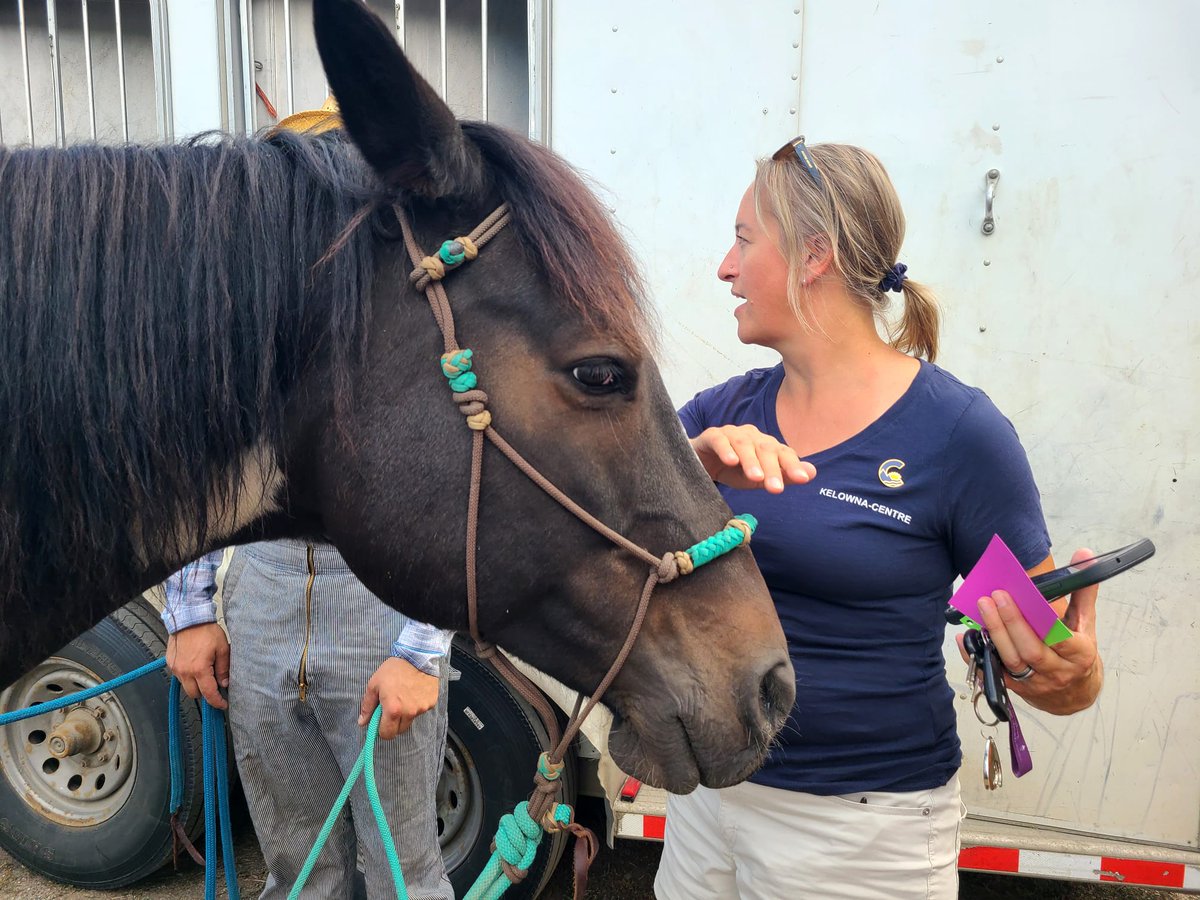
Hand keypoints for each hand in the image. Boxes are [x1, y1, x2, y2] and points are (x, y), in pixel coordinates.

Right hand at [166, 623, 229, 708]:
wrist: (189, 618)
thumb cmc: (207, 631)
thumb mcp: (222, 648)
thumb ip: (223, 668)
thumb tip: (224, 683)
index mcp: (199, 669)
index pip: (208, 694)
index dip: (217, 702)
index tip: (223, 704)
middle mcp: (184, 672)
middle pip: (194, 694)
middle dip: (205, 694)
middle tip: (215, 686)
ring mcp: (175, 668)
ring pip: (185, 686)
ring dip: (195, 685)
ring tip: (205, 673)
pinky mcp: (170, 663)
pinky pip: (179, 676)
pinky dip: (187, 676)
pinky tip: (195, 666)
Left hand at [358, 657, 440, 740]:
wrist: (418, 656)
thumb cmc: (394, 669)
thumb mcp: (374, 685)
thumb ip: (367, 706)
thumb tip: (362, 722)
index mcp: (393, 710)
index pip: (387, 734)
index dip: (382, 730)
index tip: (381, 722)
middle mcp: (409, 713)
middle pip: (400, 730)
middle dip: (394, 724)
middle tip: (392, 709)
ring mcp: (421, 709)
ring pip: (410, 720)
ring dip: (405, 714)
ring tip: (404, 697)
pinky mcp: (431, 703)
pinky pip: (421, 711)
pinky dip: (416, 706)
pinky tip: (414, 693)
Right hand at [691, 425, 814, 492]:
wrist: (700, 465)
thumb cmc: (732, 471)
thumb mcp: (758, 479)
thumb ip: (783, 476)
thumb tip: (812, 473)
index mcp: (766, 445)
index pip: (783, 453)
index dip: (793, 465)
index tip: (803, 480)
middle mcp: (752, 436)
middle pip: (765, 449)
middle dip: (772, 468)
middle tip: (776, 489)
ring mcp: (731, 434)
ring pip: (744, 444)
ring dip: (751, 460)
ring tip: (756, 478)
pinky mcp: (711, 436)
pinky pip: (720, 440)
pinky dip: (726, 450)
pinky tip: (732, 461)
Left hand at [957, 548, 1102, 714]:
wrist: (1076, 694)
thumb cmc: (1078, 654)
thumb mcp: (1086, 623)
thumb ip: (1082, 590)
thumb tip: (1084, 555)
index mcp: (1079, 654)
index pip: (1062, 639)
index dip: (1045, 622)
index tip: (1029, 599)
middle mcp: (1056, 671)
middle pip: (1031, 650)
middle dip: (1011, 623)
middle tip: (995, 597)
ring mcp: (1035, 682)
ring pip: (1011, 662)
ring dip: (994, 634)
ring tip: (982, 608)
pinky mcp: (1016, 688)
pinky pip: (993, 673)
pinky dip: (977, 656)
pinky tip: (965, 637)